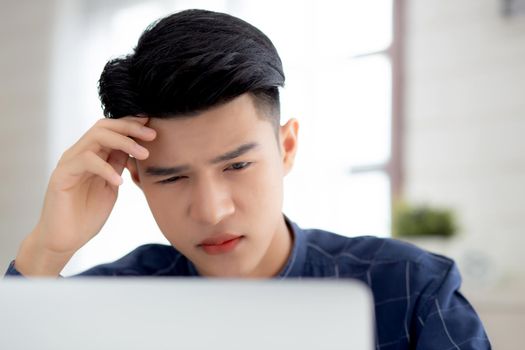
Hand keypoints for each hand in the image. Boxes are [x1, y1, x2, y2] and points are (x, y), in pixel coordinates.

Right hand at [15, 117, 155, 275]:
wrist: (66, 240)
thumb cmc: (88, 215)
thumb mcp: (112, 185)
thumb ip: (119, 165)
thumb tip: (137, 148)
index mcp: (92, 154)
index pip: (110, 128)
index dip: (131, 124)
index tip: (152, 126)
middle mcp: (79, 153)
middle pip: (103, 126)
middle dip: (130, 127)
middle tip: (152, 135)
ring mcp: (69, 163)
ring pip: (96, 137)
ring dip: (124, 143)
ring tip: (144, 155)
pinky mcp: (61, 176)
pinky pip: (86, 161)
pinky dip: (106, 168)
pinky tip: (119, 181)